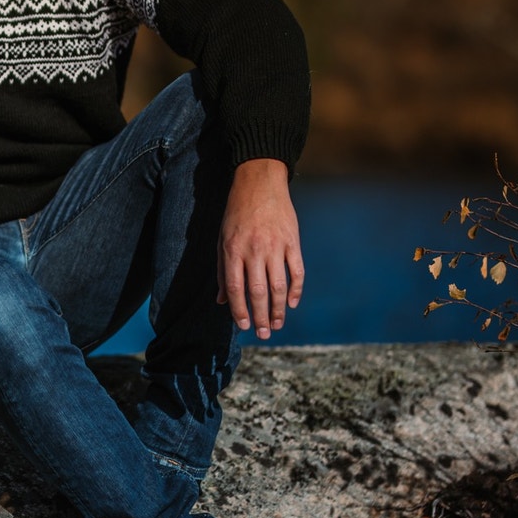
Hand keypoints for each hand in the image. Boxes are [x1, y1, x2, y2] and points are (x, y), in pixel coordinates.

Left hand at [218, 158, 303, 339]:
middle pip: (258, 292)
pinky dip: (296, 289)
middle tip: (264, 334)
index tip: (244, 326)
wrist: (259, 183)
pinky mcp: (292, 241)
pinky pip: (297, 271)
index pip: (236, 289)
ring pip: (278, 285)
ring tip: (277, 324)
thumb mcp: (221, 239)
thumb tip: (221, 301)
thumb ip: (223, 271)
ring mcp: (275, 246)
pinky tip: (292, 303)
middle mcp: (254, 250)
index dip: (239, 310)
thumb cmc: (236, 214)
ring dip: (279, 308)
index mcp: (233, 250)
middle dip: (261, 316)